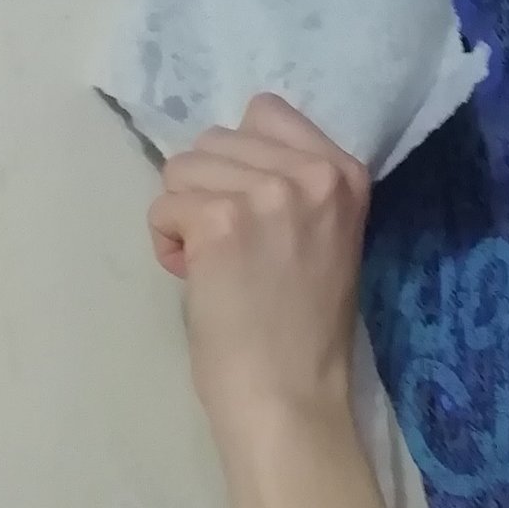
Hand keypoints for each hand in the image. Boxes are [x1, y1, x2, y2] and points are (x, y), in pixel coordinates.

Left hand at [148, 95, 369, 449]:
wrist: (291, 395)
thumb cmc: (303, 329)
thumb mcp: (326, 235)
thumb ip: (294, 186)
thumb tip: (224, 157)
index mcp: (345, 171)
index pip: (265, 111)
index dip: (241, 159)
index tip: (246, 208)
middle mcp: (311, 172)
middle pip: (215, 139)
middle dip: (207, 188)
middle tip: (228, 247)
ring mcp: (267, 193)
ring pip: (181, 168)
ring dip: (183, 214)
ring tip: (210, 263)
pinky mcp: (220, 220)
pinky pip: (163, 206)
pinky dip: (165, 241)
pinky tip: (191, 275)